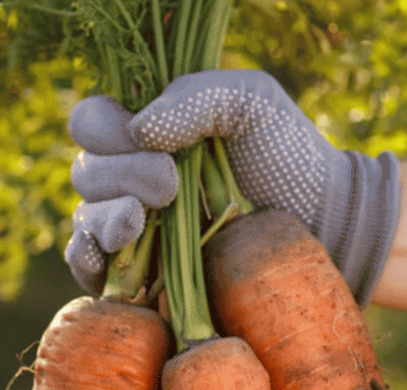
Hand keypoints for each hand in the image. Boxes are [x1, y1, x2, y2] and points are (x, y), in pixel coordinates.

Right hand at [63, 70, 400, 302]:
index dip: (104, 129)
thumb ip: (197, 97)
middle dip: (122, 175)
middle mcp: (130, 176)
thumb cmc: (288, 157)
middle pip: (85, 172)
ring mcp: (131, 228)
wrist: (321, 225)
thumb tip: (138, 130)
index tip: (151, 140)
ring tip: (141, 221)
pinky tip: (105, 256)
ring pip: (85, 219)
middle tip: (171, 186)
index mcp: (147, 130)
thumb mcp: (252, 102)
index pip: (90, 122)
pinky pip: (86, 268)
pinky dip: (85, 260)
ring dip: (107, 218)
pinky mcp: (137, 276)